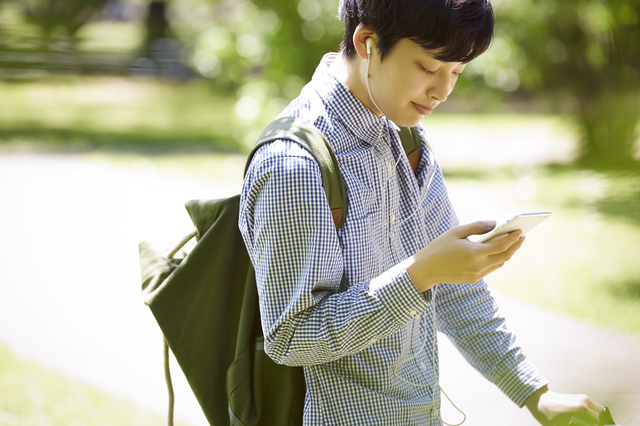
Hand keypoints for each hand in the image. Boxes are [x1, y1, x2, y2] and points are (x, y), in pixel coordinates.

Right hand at [402, 220, 524, 291]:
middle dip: (515, 246)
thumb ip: (476, 226)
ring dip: (507, 253)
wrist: (425, 269)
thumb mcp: (456, 232)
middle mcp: (478, 266)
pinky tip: (497, 251)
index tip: (520, 230)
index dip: (513, 238)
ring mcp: (477, 274)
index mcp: (474, 253)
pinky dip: (497, 259)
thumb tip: (494, 223)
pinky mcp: (473, 279)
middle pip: (505, 256)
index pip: (501, 245)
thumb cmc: (439, 247)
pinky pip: (490, 268)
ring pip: (499, 263)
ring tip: (511, 242)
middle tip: (521, 236)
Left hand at [525, 386, 604, 425]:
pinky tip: (592, 420)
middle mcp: (585, 402)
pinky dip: (597, 414)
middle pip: (604, 416)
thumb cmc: (548, 415)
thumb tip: (589, 425)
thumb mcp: (563, 425)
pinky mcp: (582, 397)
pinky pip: (596, 407)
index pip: (601, 422)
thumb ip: (579, 425)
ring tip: (596, 424)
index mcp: (581, 409)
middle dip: (603, 423)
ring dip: (601, 419)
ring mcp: (584, 398)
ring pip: (601, 411)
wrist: (540, 400)